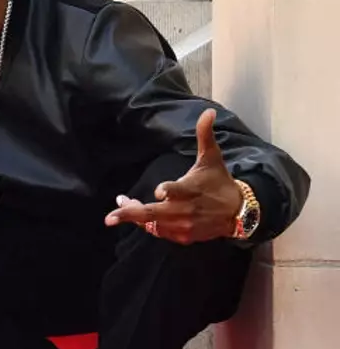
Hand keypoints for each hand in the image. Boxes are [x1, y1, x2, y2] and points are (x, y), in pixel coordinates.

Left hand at [105, 109, 243, 243]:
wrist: (239, 212)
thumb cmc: (219, 181)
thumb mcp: (212, 158)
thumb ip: (205, 135)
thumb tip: (209, 111)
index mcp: (192, 189)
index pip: (178, 191)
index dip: (167, 191)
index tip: (158, 192)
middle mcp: (187, 210)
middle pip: (155, 214)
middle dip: (131, 214)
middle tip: (110, 216)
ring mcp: (186, 225)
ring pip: (154, 225)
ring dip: (136, 217)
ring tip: (122, 206)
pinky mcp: (185, 236)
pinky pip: (161, 233)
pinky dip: (149, 226)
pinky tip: (139, 217)